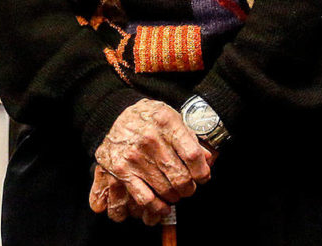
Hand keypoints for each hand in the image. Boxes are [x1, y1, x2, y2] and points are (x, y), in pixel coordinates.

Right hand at [90, 99, 210, 220]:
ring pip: (166, 191)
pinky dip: (157, 207)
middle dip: (189, 188)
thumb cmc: (148, 117)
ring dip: (175, 196)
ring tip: (174, 192)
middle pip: (181, 177)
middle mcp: (150, 138)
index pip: (193, 156)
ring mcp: (134, 155)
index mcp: (166, 121)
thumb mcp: (172, 116)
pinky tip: (162, 205)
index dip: (202, 172)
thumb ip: (190, 137)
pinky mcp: (121, 170)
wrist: (113, 113)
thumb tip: (208, 160)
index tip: (202, 177)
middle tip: (187, 186)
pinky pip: (145, 198)